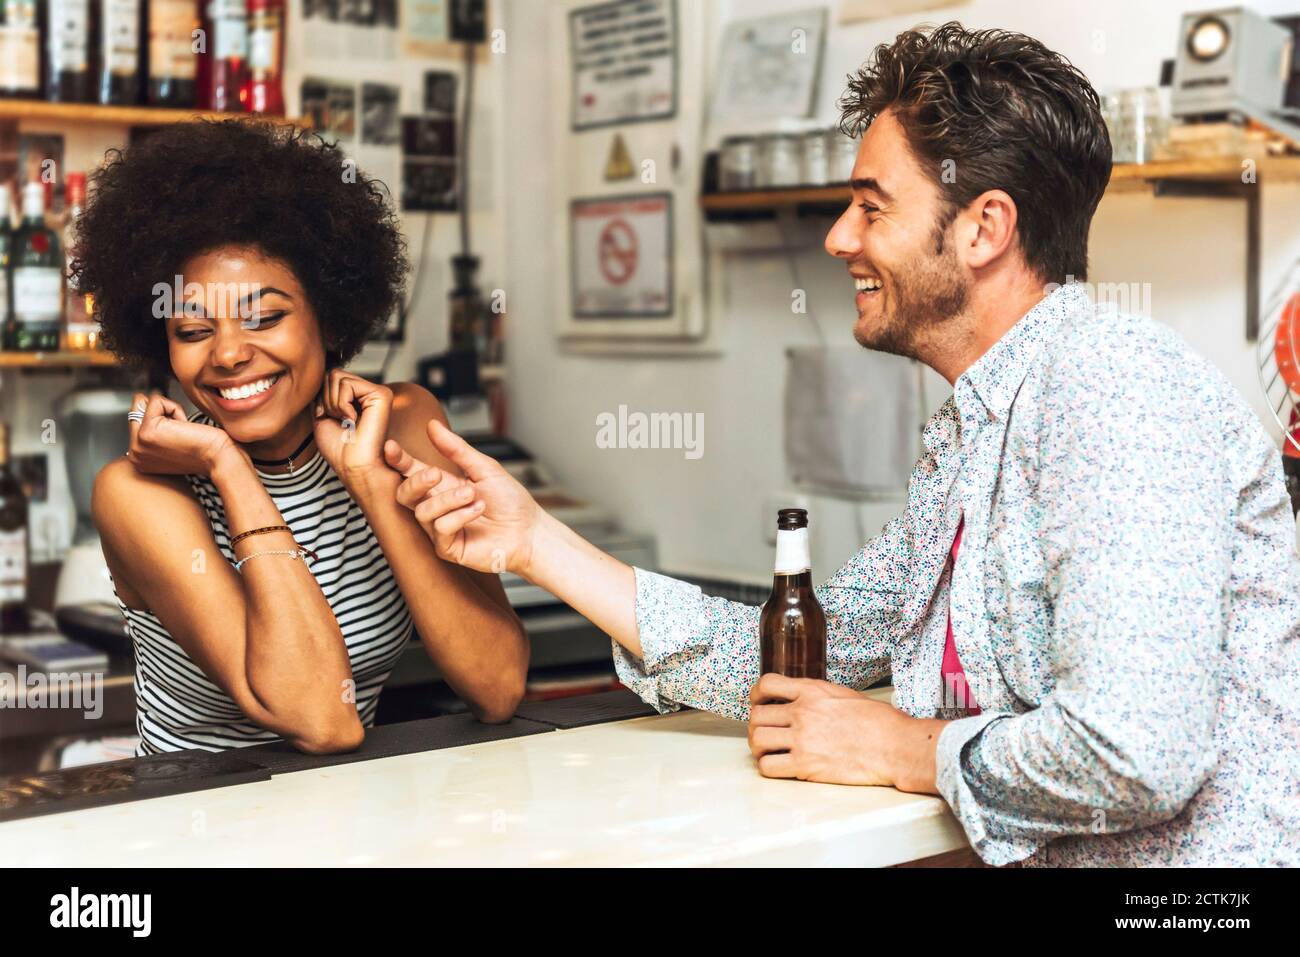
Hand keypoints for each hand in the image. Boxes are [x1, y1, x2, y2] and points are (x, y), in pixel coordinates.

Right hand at [126, 391, 237, 476]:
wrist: (219, 457)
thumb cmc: (204, 451)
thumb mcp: (169, 443)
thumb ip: (152, 428)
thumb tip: (141, 400)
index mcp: (138, 458)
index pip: (136, 420)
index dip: (160, 419)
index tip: (177, 435)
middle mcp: (135, 453)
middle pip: (137, 409)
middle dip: (161, 412)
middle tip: (181, 432)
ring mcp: (138, 444)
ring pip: (146, 403)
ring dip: (170, 411)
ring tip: (183, 431)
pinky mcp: (147, 431)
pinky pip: (156, 401)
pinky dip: (176, 408)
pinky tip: (185, 427)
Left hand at [313, 369, 393, 493]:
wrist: (353, 467)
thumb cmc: (340, 450)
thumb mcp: (322, 416)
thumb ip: (321, 394)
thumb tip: (318, 374)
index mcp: (359, 397)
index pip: (329, 378)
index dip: (321, 399)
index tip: (330, 419)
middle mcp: (370, 392)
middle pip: (332, 374)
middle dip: (326, 399)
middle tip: (339, 421)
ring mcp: (377, 392)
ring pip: (337, 376)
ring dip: (332, 403)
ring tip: (347, 421)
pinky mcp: (381, 394)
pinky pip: (346, 384)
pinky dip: (341, 404)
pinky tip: (353, 420)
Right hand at [384, 418, 542, 575]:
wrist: (529, 531)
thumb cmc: (510, 501)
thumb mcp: (484, 468)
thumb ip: (457, 450)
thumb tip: (432, 425)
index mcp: (442, 486)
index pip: (412, 472)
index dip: (399, 460)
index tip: (390, 447)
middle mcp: (437, 507)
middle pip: (405, 494)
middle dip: (416, 481)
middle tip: (436, 474)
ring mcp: (440, 530)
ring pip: (423, 512)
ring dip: (449, 500)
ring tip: (473, 496)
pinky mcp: (448, 548)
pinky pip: (440, 529)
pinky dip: (459, 516)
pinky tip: (478, 511)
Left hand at [747, 674, 943, 790]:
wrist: (894, 746)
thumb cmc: (878, 722)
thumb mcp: (843, 695)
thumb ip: (817, 696)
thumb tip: (801, 701)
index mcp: (812, 691)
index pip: (766, 684)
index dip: (757, 695)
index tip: (760, 703)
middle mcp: (802, 712)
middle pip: (756, 716)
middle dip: (757, 725)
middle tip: (767, 733)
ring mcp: (802, 739)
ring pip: (757, 740)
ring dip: (760, 747)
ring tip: (770, 751)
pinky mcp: (805, 765)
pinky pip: (768, 766)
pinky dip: (769, 767)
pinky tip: (781, 766)